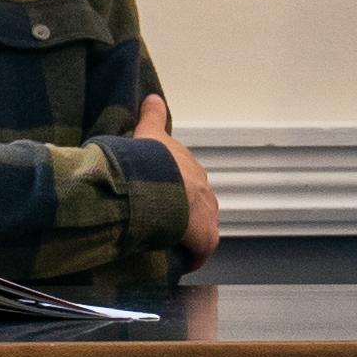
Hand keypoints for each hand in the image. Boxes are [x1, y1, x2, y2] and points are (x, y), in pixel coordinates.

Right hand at [133, 92, 220, 262]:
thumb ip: (152, 116)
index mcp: (190, 166)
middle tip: (161, 220)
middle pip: (196, 202)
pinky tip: (181, 261)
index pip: (187, 178)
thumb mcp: (148, 133)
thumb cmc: (149, 160)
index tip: (161, 195)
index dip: (174, 187)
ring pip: (201, 225)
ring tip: (168, 241)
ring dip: (188, 233)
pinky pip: (201, 250)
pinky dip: (192, 255)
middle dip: (183, 210)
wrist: (158, 184)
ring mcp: (208, 213)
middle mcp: (204, 187)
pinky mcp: (206, 237)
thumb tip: (154, 96)